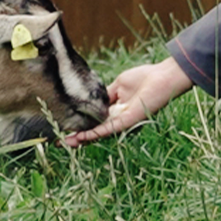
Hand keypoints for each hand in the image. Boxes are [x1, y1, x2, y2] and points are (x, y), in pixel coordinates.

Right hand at [63, 57, 193, 145]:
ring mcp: (121, 122)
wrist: (161, 78)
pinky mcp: (127, 122)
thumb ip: (105, 95)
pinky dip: (93, 134)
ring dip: (81, 139)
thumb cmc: (144, 79)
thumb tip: (90, 100)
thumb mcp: (118, 85)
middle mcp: (117, 119)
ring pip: (98, 134)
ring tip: (66, 143)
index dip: (80, 125)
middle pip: (94, 131)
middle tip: (59, 142)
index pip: (94, 120)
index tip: (64, 127)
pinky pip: (107, 130)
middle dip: (77, 137)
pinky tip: (81, 137)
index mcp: (115, 110)